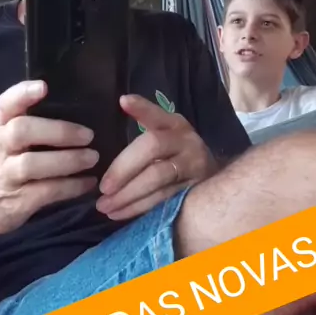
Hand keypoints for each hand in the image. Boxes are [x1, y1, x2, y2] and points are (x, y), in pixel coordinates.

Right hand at [0, 80, 98, 238]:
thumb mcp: (1, 137)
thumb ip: (25, 121)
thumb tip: (75, 107)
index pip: (6, 104)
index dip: (23, 93)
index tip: (44, 87)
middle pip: (22, 130)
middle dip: (58, 131)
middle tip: (88, 135)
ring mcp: (5, 175)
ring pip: (32, 164)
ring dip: (68, 160)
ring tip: (92, 158)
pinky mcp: (16, 201)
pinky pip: (46, 191)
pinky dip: (71, 187)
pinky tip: (88, 182)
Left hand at [96, 94, 215, 220]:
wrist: (212, 176)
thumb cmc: (177, 151)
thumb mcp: (166, 131)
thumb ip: (146, 119)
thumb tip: (123, 101)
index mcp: (176, 125)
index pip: (157, 115)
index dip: (142, 108)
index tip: (124, 101)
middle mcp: (187, 142)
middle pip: (153, 148)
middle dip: (124, 169)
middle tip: (103, 187)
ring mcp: (193, 167)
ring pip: (158, 180)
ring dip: (128, 195)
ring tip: (105, 206)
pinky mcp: (194, 191)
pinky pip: (163, 200)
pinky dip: (139, 208)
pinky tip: (120, 213)